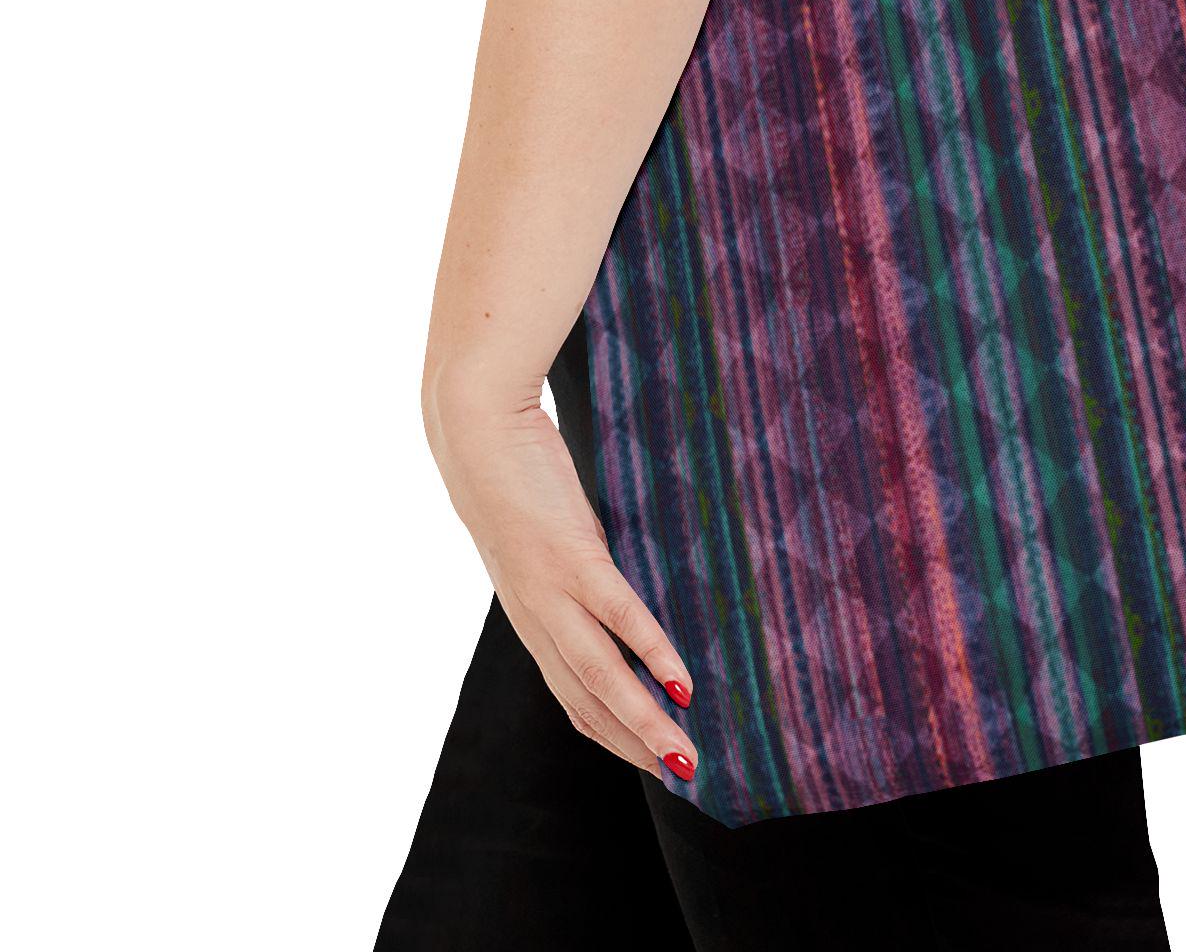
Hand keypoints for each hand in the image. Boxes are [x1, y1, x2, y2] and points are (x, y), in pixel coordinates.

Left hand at [425, 380, 697, 780]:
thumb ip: (575, 561)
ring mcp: (551, 592)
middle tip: (686, 778)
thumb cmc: (515, 473)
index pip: (574, 696)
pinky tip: (682, 684)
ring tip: (685, 756)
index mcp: (533, 615)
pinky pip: (618, 617)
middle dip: (636, 747)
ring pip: (600, 678)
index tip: (654, 759)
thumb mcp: (547, 532)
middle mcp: (537, 618)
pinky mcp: (571, 557)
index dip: (613, 734)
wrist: (476, 431)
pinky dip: (651, 655)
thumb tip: (613, 573)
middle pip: (588, 703)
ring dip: (644, 724)